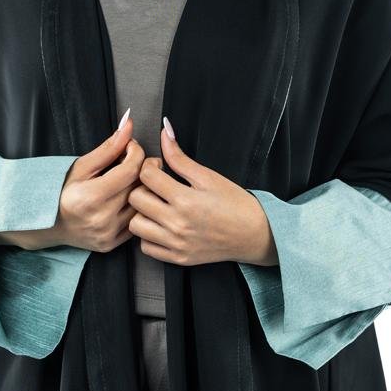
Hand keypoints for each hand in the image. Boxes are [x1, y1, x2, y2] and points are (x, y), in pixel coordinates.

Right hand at [9, 114, 142, 251]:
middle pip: (139, 185)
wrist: (49, 224)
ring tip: (130, 179)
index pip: (131, 169)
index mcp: (91, 197)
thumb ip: (108, 148)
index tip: (131, 146)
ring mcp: (109, 234)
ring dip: (142, 187)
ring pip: (142, 204)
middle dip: (141, 167)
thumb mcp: (82, 166)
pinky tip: (127, 198)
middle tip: (133, 160)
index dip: (136, 152)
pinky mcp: (114, 243)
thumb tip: (128, 126)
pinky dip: (137, 207)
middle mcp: (102, 219)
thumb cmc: (62, 192)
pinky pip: (138, 221)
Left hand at [126, 119, 277, 266]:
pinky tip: (160, 225)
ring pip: (135, 225)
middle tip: (156, 185)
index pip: (146, 175)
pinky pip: (146, 247)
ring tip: (156, 206)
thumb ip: (180, 157)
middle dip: (143, 187)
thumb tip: (164, 131)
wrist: (254, 234)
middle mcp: (177, 224)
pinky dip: (148, 235)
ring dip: (142, 212)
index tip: (159, 167)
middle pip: (136, 199)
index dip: (150, 165)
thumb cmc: (235, 203)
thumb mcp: (208, 176)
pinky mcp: (178, 258)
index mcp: (186, 200)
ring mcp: (176, 244)